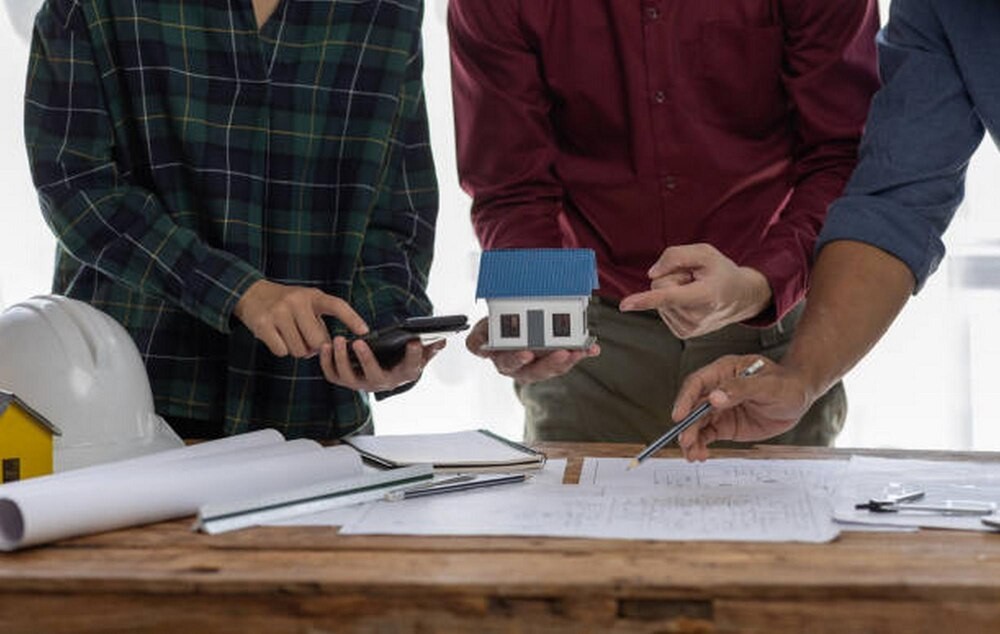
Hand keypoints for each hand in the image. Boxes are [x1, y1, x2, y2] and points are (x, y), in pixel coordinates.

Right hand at [234, 280, 368, 357]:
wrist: (252, 294)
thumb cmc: (288, 304)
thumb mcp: (307, 303)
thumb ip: (320, 321)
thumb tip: (330, 348)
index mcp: (313, 296)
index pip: (337, 306)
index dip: (352, 319)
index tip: (364, 331)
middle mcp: (297, 301)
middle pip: (318, 342)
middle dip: (314, 347)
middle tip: (306, 339)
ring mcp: (280, 312)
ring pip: (299, 350)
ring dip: (297, 350)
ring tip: (290, 336)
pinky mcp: (264, 324)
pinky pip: (282, 351)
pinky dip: (281, 349)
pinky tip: (276, 336)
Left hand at [319, 337, 446, 391]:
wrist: (384, 369)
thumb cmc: (402, 359)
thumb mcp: (419, 354)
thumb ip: (430, 348)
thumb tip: (442, 340)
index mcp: (402, 375)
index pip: (410, 367)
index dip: (413, 355)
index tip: (414, 341)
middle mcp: (380, 383)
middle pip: (373, 376)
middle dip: (366, 359)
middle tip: (360, 342)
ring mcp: (360, 383)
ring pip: (348, 376)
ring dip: (341, 358)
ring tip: (339, 339)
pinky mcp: (344, 379)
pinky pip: (332, 374)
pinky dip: (326, 361)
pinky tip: (325, 345)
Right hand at [464, 317, 598, 384]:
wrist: (508, 327)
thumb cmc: (496, 330)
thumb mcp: (482, 331)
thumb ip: (478, 340)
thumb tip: (481, 348)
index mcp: (500, 358)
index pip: (507, 361)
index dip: (516, 358)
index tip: (526, 353)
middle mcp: (518, 366)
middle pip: (533, 369)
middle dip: (548, 362)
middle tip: (561, 352)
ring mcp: (536, 365)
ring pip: (551, 368)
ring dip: (566, 360)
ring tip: (578, 351)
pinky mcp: (552, 362)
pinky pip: (565, 361)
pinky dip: (579, 354)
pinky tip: (590, 349)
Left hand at [619, 243, 771, 338]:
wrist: (740, 297)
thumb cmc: (721, 272)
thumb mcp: (705, 252)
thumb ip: (676, 255)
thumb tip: (652, 273)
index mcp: (705, 295)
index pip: (668, 296)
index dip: (645, 300)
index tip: (625, 305)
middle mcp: (696, 316)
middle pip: (658, 289)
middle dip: (671, 279)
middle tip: (694, 280)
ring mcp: (689, 328)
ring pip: (659, 301)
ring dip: (674, 291)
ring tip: (695, 291)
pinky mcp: (683, 333)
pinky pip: (662, 309)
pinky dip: (673, 302)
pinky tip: (691, 301)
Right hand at [671, 355, 817, 460]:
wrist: (799, 398)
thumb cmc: (786, 384)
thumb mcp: (768, 385)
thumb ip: (741, 389)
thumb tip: (715, 397)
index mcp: (724, 371)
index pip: (697, 383)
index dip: (685, 399)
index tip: (679, 416)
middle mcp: (717, 389)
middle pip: (693, 406)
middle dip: (688, 425)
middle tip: (686, 441)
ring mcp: (720, 408)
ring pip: (697, 424)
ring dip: (692, 439)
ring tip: (693, 454)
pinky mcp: (725, 425)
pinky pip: (707, 435)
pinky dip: (701, 445)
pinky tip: (700, 454)